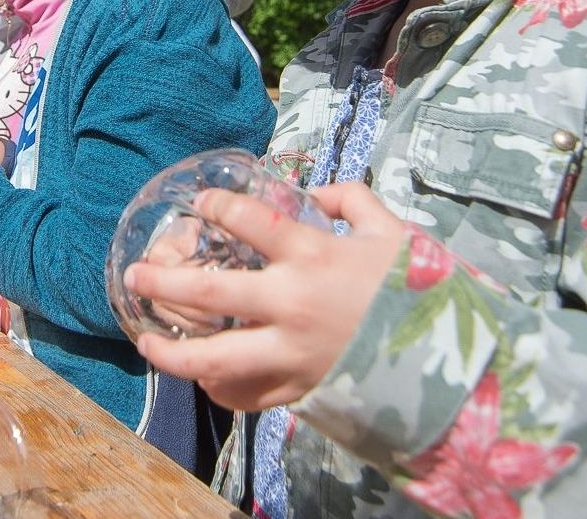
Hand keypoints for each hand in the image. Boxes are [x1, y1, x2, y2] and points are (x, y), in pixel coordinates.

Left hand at [124, 181, 405, 411]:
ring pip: (215, 359)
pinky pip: (246, 395)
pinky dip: (220, 387)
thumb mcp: (392, 232)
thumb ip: (351, 201)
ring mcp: (291, 353)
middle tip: (136, 273)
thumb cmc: (419, 288)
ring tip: (146, 340)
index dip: (217, 207)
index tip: (202, 203)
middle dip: (164, 280)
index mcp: (313, 256)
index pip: (247, 222)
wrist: (450, 359)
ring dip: (172, 351)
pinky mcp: (298, 389)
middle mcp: (292, 304)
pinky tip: (203, 375)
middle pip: (210, 292)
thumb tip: (317, 192)